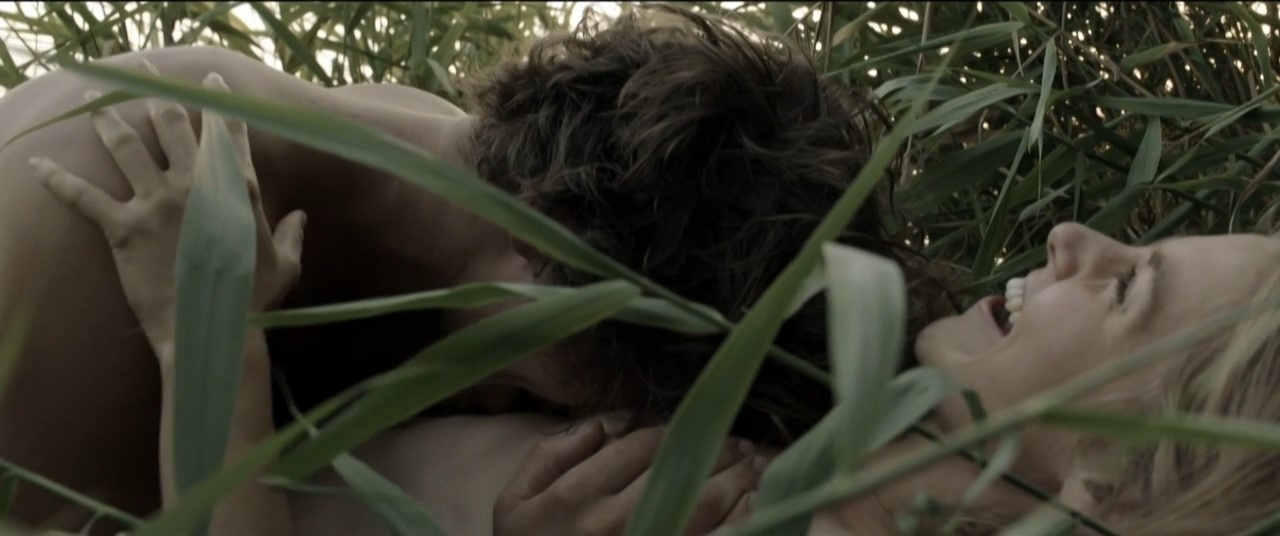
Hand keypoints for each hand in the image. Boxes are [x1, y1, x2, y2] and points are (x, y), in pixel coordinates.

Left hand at [31, 61, 305, 341]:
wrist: (216, 329)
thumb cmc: (255, 300)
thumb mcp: (286, 264)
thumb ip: (292, 234)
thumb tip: (300, 217)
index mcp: (237, 189)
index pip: (228, 133)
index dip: (218, 102)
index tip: (210, 79)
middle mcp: (196, 184)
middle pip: (173, 123)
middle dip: (157, 90)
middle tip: (143, 70)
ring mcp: (158, 202)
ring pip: (125, 145)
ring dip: (105, 118)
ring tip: (90, 98)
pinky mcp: (124, 228)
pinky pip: (83, 197)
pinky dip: (57, 180)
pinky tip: (37, 166)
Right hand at [494, 420, 762, 535]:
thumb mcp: (513, 505)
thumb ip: (548, 456)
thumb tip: (599, 427)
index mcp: (575, 497)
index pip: (640, 446)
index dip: (676, 432)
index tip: (697, 428)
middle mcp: (611, 524)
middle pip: (680, 471)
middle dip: (717, 451)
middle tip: (740, 445)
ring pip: (706, 505)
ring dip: (739, 480)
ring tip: (755, 468)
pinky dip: (743, 521)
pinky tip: (756, 505)